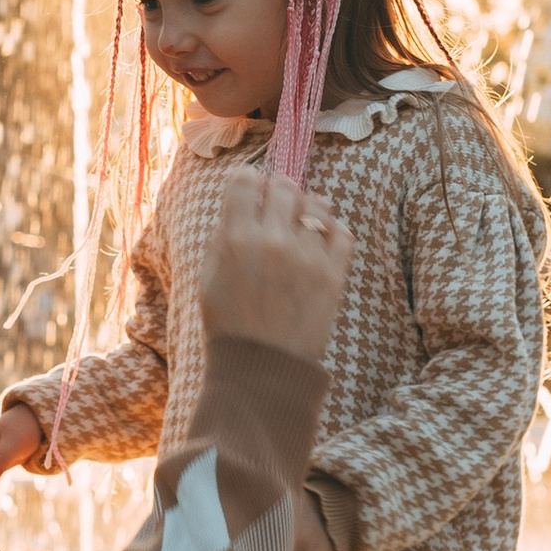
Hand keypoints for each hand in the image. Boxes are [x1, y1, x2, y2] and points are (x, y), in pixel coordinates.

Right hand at [197, 167, 351, 361]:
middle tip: (277, 206)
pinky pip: (342, 233)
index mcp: (236, 239)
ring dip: (307, 208)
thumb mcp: (207, 278)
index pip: (245, 179)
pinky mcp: (334, 275)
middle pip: (284, 184)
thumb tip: (240, 205)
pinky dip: (333, 231)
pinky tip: (321, 243)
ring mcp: (307, 257)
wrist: (260, 371)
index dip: (247, 182)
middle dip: (278, 190)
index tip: (251, 193)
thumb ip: (222, 236)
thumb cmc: (229, 326)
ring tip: (301, 225)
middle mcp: (273, 241)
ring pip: (317, 204)